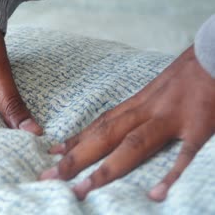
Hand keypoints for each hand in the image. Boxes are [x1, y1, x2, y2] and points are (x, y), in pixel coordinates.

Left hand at [40, 46, 214, 201]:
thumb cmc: (185, 76)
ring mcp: (170, 118)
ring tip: (83, 189)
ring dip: (106, 168)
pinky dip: (171, 173)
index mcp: (137, 104)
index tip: (52, 154)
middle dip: (76, 158)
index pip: (99, 125)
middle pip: (104, 136)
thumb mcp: (155, 91)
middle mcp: (146, 111)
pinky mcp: (198, 125)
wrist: (213, 54)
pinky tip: (157, 194)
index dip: (75, 140)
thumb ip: (138, 109)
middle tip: (49, 177)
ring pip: (132, 145)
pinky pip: (184, 153)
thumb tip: (121, 125)